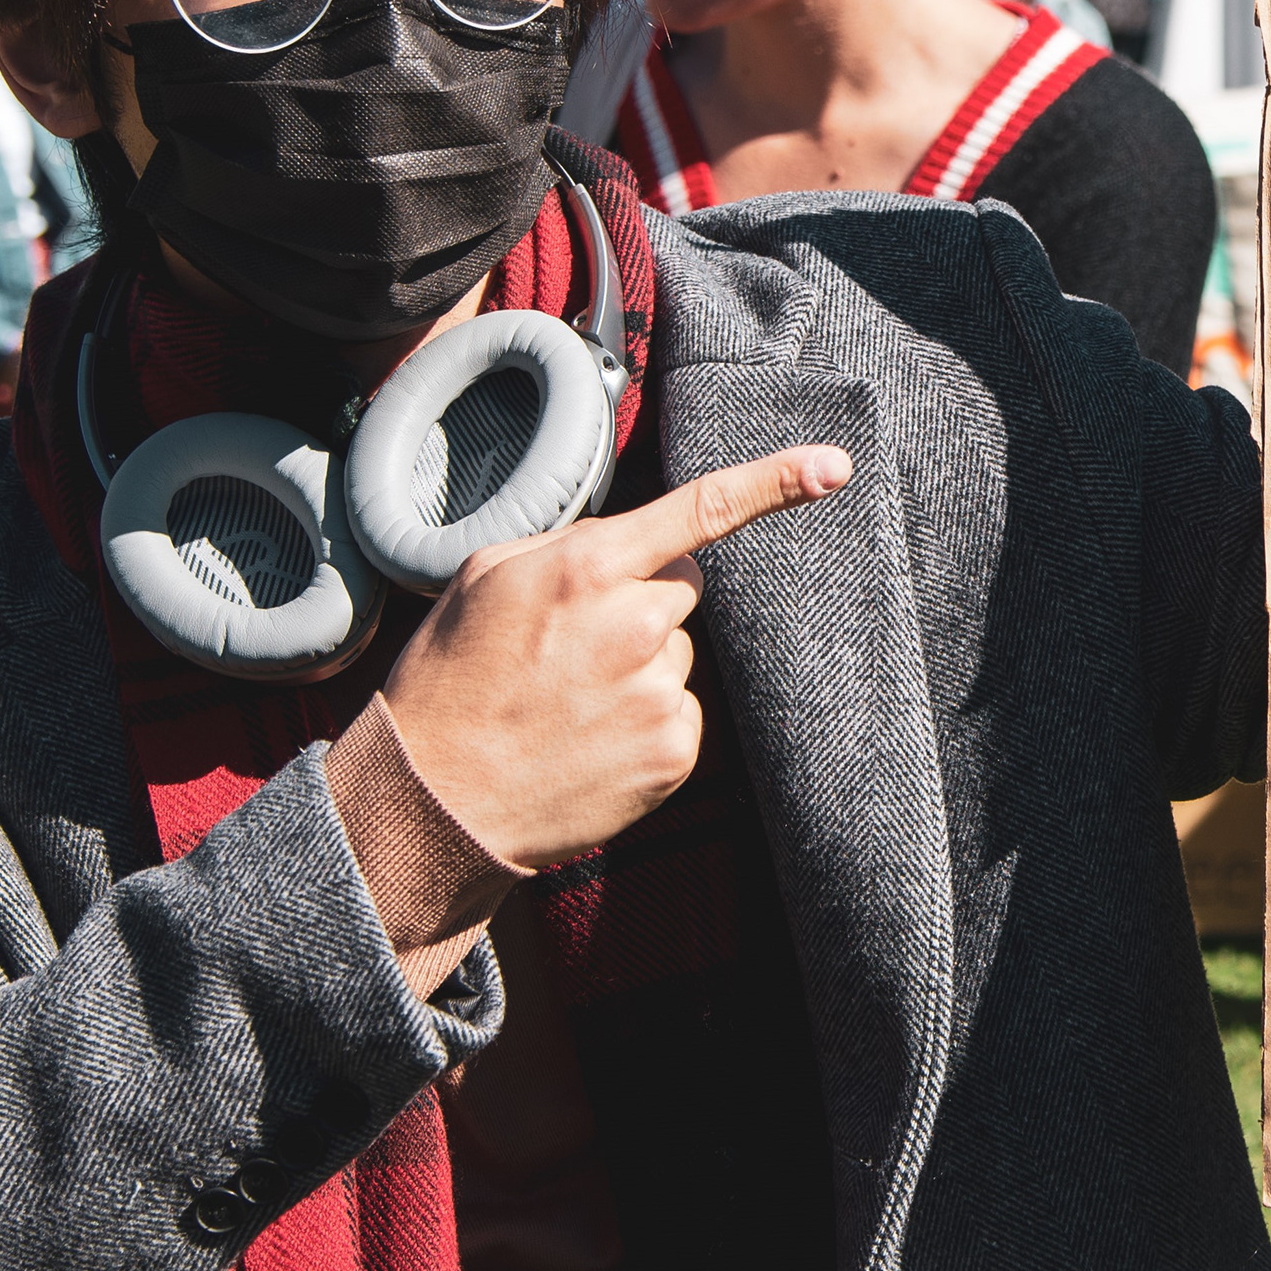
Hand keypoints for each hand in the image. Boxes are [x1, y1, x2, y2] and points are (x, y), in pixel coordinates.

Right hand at [380, 445, 853, 870]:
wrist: (437, 801)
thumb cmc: (453, 681)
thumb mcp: (487, 579)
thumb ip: (569, 545)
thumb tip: (625, 539)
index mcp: (587, 569)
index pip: (700, 511)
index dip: (773, 482)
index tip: (832, 468)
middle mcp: (635, 626)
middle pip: (682, 587)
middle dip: (642, 601)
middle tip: (570, 646)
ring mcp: (660, 693)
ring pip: (676, 653)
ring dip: (638, 666)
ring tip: (566, 701)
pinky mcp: (674, 751)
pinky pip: (680, 711)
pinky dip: (644, 721)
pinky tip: (588, 738)